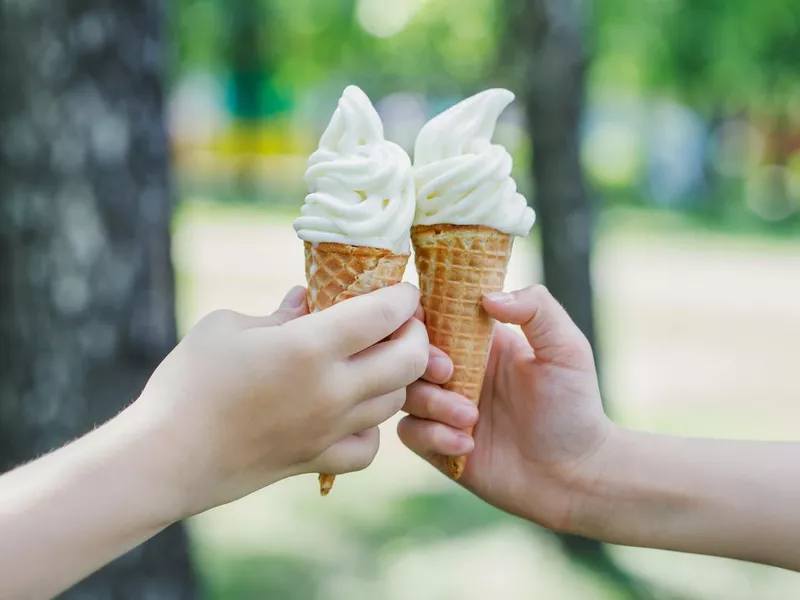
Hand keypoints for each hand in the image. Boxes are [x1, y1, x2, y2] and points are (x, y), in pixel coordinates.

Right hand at [134, 283, 429, 518]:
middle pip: (409, 360)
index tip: (403, 289)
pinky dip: (371, 427)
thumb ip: (279, 312)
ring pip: (394, 401)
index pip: (384, 314)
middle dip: (415, 334)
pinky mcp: (318, 461)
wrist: (165, 458)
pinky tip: (352, 412)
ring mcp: (329, 431)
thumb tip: (306, 298)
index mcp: (309, 346)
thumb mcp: (227, 327)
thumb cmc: (188, 382)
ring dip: (395, 376)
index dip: (403, 296)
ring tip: (377, 359)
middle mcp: (331, 390)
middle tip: (400, 323)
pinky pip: (369, 446)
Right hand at [399, 285, 613, 531]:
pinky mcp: (438, 445)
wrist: (574, 475)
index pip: (433, 315)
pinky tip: (468, 444)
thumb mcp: (566, 348)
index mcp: (479, 341)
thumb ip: (536, 308)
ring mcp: (445, 409)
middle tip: (451, 375)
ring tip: (472, 419)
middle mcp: (457, 371)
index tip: (424, 324)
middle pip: (409, 353)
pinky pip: (409, 432)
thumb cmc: (574, 408)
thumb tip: (487, 296)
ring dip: (432, 404)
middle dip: (422, 361)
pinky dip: (433, 436)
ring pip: (405, 393)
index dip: (420, 316)